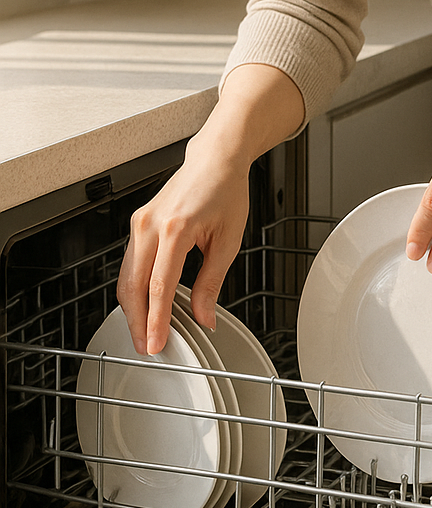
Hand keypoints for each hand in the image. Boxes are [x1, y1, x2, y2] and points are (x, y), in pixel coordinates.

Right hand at [116, 62, 303, 354]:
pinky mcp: (138, 223)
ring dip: (132, 308)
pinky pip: (129, 263)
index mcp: (176, 228)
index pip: (160, 286)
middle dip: (137, 321)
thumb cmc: (225, 191)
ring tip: (145, 333)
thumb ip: (212, 282)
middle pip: (133, 285)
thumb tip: (204, 316)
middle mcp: (151, 225)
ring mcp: (140, 223)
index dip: (156, 320)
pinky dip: (133, 288)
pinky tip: (144, 305)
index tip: (156, 344)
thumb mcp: (228, 239)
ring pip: (126, 277)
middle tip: (146, 347)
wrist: (214, 160)